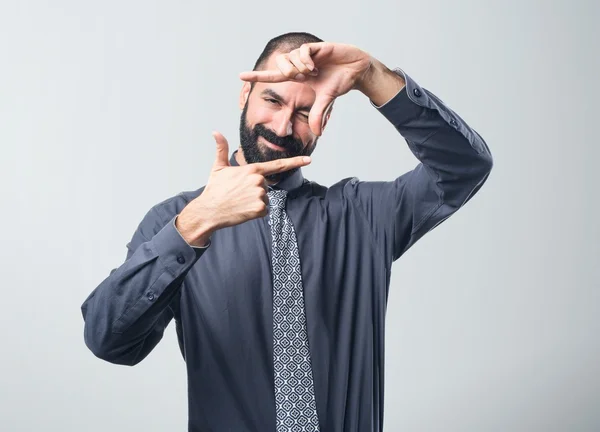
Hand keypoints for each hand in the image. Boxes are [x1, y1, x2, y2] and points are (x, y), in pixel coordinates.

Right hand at [176, 132, 311, 245]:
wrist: (209, 211)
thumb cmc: (214, 189)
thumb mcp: (218, 167)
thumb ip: (221, 149)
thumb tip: (215, 132)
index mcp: (252, 170)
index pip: (278, 165)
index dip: (295, 162)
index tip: (309, 160)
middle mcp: (259, 181)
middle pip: (266, 186)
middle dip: (255, 191)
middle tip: (239, 194)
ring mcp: (260, 195)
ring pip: (265, 199)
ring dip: (255, 202)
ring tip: (239, 202)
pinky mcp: (260, 209)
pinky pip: (263, 210)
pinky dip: (255, 212)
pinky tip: (243, 210)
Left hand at [239, 42, 372, 135]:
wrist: (357, 71)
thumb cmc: (340, 83)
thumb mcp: (327, 101)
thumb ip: (318, 115)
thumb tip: (317, 134)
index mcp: (299, 77)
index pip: (274, 75)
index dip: (258, 75)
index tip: (240, 76)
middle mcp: (300, 65)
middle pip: (280, 64)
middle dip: (287, 72)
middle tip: (303, 78)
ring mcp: (307, 55)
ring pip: (290, 58)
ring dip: (300, 68)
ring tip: (313, 73)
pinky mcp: (316, 47)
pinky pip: (302, 51)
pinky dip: (306, 60)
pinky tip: (316, 66)